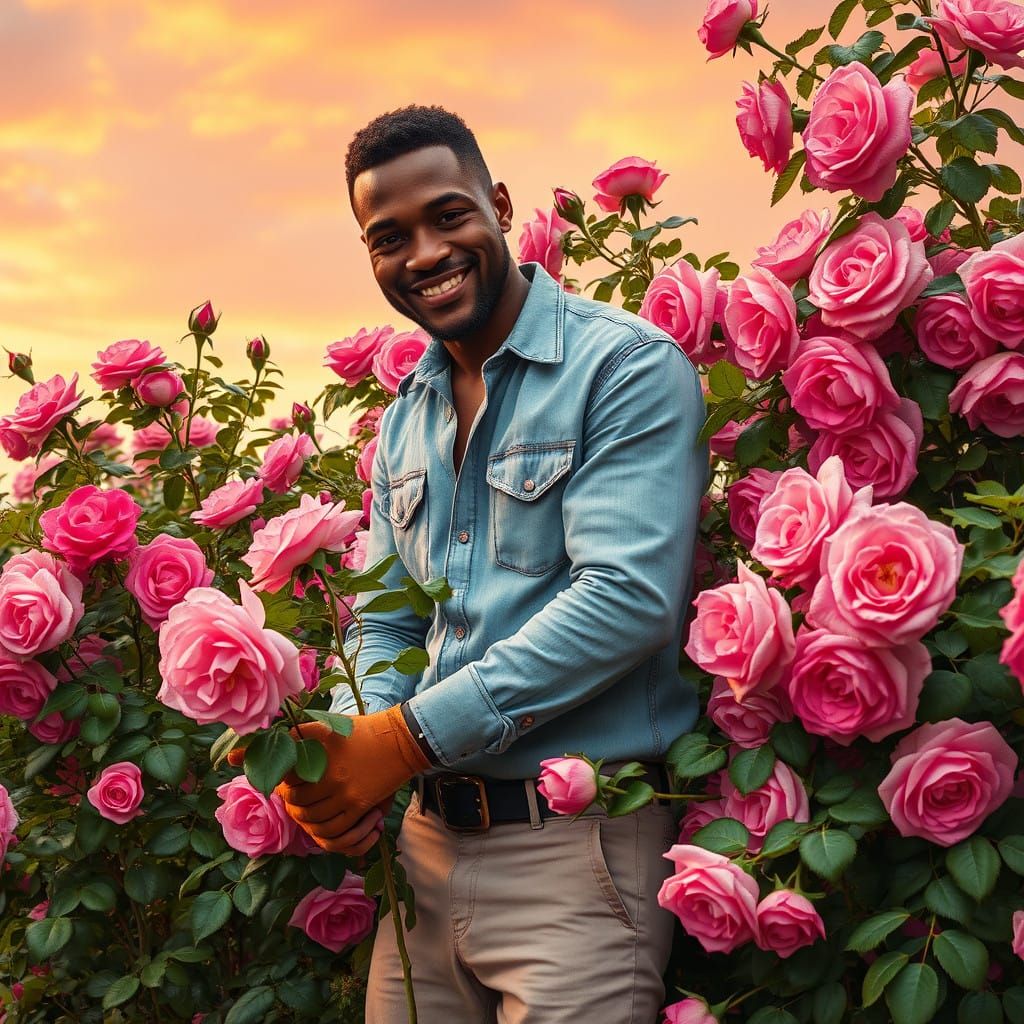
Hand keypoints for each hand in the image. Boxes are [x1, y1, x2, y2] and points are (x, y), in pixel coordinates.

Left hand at [274, 707, 427, 850]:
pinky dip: (329, 830)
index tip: (282, 782)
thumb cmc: (365, 730)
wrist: (401, 740)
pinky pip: (336, 829)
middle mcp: (328, 775)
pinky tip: (331, 820)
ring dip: (308, 820)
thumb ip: (306, 732)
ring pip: (313, 820)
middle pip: (296, 802)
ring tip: (311, 812)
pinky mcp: (360, 804)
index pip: (286, 776)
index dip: (280, 781)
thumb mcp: (333, 724)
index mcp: (318, 753)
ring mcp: (344, 793)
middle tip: (295, 800)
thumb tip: (281, 736)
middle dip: (291, 803)